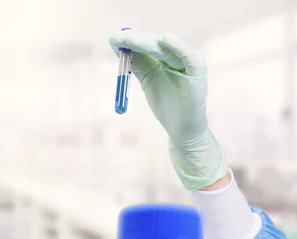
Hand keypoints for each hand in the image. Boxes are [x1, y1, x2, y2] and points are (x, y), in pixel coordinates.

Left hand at [109, 29, 227, 190]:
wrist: (181, 128)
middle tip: (117, 37)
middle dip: (134, 39)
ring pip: (165, 48)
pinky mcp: (198, 71)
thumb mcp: (147, 80)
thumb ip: (137, 63)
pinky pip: (188, 56)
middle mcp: (179, 55)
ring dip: (145, 42)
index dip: (131, 39)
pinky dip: (176, 47)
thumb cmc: (167, 105)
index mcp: (167, 57)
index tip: (113, 38)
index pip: (147, 43)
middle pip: (154, 43)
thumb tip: (117, 45)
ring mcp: (189, 62)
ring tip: (128, 39)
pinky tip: (163, 40)